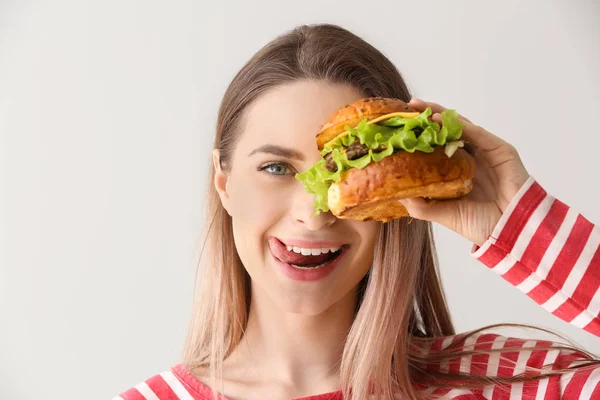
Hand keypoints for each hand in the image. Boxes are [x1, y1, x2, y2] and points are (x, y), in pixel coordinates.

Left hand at [398, 98, 530, 246]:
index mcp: (458, 173)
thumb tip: (396, 193)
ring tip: (419, 108)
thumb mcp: (443, 214)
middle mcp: (471, 159)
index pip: (436, 148)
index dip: (420, 136)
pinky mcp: (500, 150)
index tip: (400, 127)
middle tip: (408, 107)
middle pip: (447, 132)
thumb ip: (421, 205)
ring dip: (439, 115)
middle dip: (427, 119)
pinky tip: (439, 118)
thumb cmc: (482, 226)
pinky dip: (458, 124)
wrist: (510, 232)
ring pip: (460, 127)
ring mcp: (485, 153)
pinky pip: (476, 133)